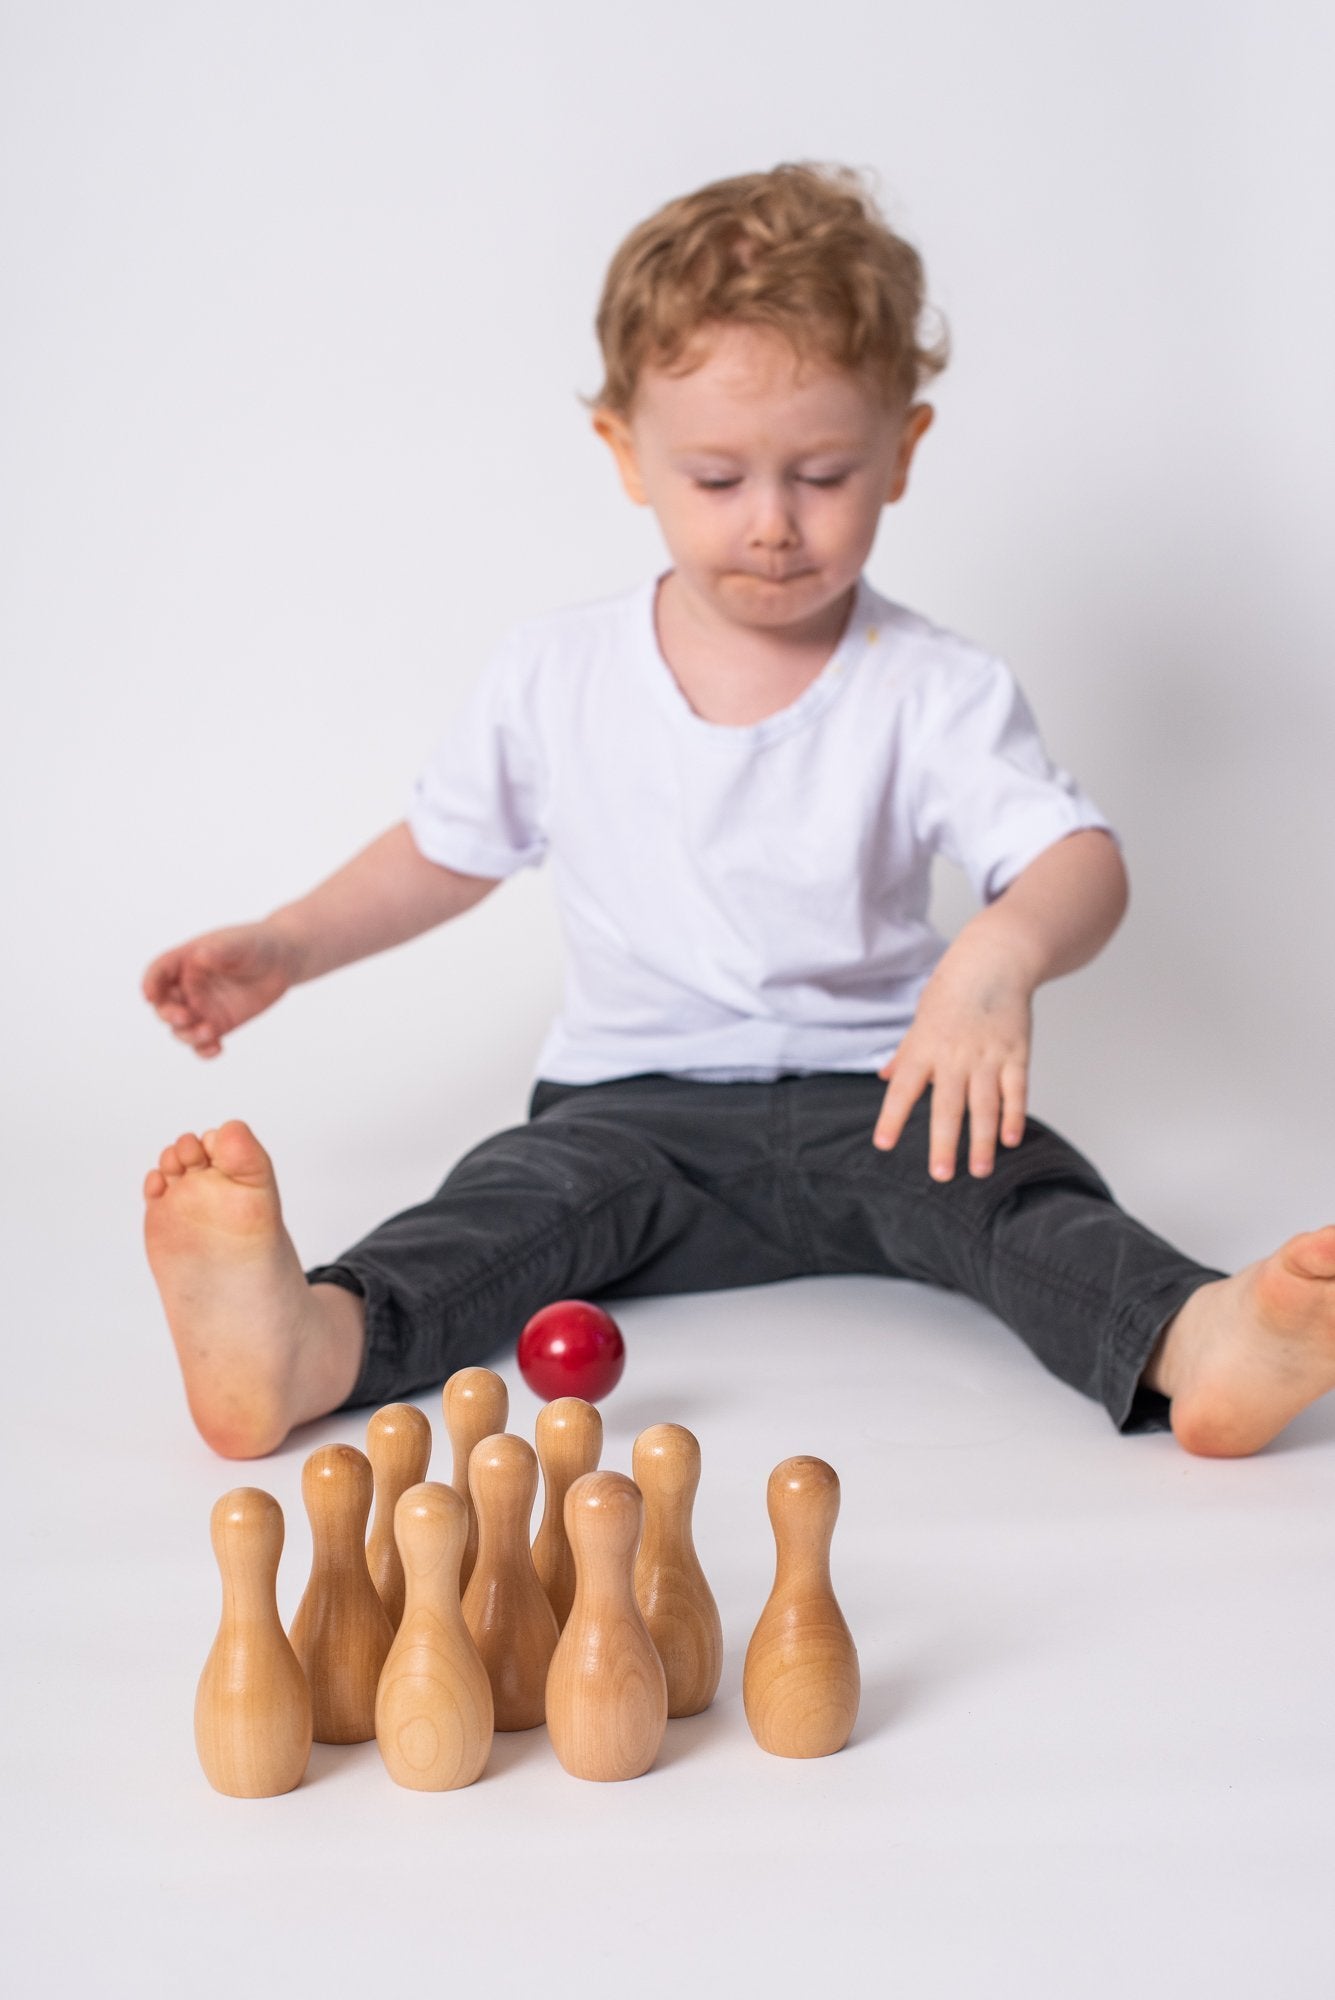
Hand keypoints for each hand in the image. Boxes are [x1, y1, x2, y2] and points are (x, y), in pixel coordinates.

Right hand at [142, 922, 299, 1057]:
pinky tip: (217, 1049)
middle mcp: (188, 986)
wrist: (281, 960)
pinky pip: (203, 1043)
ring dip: (188, 1035)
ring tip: (209, 1034)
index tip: (150, 996)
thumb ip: (220, 949)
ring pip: (181, 1029)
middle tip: (185, 1017)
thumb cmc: (256, 944)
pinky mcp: (218, 1024)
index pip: (159, 973)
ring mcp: (201, 1007)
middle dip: (168, 1014)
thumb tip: (199, 956)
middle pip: (164, 1005)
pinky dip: (204, 1050)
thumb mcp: (239, 943)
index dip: (150, 983)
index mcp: (185, 961)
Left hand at [872, 936, 1032, 1179]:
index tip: (884, 1144)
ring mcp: (987, 1056)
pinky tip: (1010, 1140)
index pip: (903, 1089)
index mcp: (925, 1048)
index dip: (893, 1117)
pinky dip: (1014, 1116)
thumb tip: (883, 1077)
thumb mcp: (921, 1020)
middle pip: (947, 1106)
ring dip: (981, 1141)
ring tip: (979, 1171)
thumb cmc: (952, 991)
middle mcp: (954, 1056)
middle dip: (944, 1143)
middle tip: (940, 1175)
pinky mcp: (1016, 1054)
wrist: (994, 961)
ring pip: (984, 1106)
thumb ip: (906, 1053)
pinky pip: (1015, 1091)